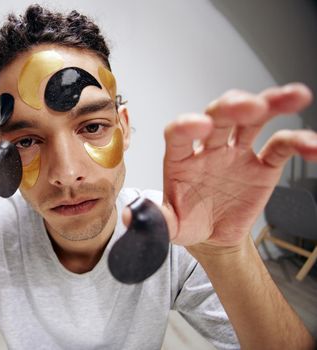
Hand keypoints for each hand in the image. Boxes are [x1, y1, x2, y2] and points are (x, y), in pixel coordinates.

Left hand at [159, 83, 314, 247]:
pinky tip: (313, 146)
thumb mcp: (169, 225)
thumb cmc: (187, 223)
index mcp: (179, 157)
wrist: (213, 236)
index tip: (199, 124)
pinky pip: (280, 147)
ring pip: (252, 121)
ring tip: (294, 97)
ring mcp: (236, 152)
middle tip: (248, 106)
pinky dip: (298, 142)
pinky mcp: (262, 164)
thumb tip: (131, 215)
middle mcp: (208, 147)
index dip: (187, 124)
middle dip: (233, 107)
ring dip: (271, 105)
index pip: (179, 133)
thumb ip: (154, 218)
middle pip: (219, 117)